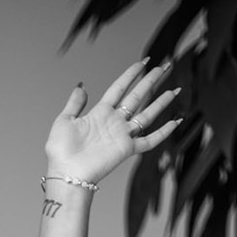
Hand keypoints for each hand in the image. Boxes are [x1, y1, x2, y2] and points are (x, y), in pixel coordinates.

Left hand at [45, 59, 180, 188]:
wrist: (66, 173)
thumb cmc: (61, 152)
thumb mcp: (64, 120)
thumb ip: (75, 103)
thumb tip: (81, 86)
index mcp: (100, 113)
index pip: (120, 88)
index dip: (131, 74)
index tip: (143, 62)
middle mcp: (114, 122)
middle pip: (137, 96)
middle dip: (151, 81)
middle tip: (165, 67)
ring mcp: (122, 136)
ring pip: (147, 115)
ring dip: (161, 102)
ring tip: (174, 90)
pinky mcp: (127, 150)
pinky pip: (149, 140)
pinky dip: (163, 132)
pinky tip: (175, 122)